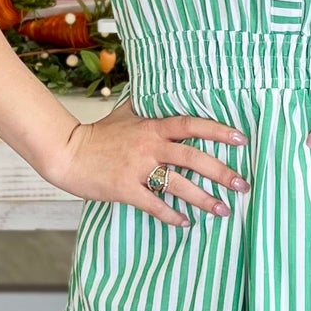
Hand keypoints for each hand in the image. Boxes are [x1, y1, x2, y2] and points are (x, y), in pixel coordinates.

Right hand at [40, 102, 247, 226]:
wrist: (67, 153)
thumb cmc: (97, 135)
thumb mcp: (124, 113)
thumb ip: (147, 104)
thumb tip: (162, 87)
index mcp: (152, 127)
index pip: (192, 125)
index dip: (218, 130)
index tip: (242, 139)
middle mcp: (150, 147)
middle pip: (194, 158)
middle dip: (222, 172)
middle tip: (243, 185)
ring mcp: (138, 169)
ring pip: (179, 185)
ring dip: (204, 199)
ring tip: (224, 210)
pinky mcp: (125, 190)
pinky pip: (155, 205)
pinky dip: (172, 216)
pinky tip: (186, 223)